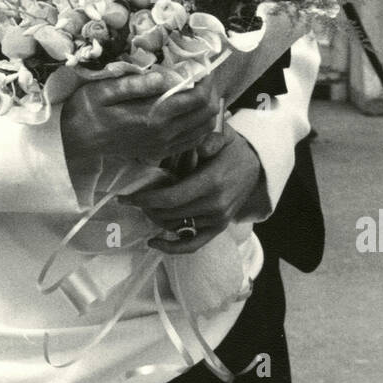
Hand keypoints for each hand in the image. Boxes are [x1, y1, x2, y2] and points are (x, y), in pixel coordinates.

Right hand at [60, 71, 221, 168]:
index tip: (203, 63)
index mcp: (153, 116)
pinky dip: (200, 123)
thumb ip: (134, 85)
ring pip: (204, 128)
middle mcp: (164, 134)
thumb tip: (163, 76)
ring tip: (199, 87)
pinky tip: (192, 109)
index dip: (206, 79)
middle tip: (203, 73)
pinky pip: (193, 140)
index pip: (197, 98)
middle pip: (207, 113)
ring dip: (208, 107)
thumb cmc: (85, 111)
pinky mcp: (160, 151)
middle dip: (211, 90)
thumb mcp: (102, 91)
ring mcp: (163, 145)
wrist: (74, 143)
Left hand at [126, 126, 262, 253]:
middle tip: (133, 198)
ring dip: (156, 219)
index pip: (171, 197)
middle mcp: (215, 205)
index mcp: (212, 182)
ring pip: (176, 226)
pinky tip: (154, 242)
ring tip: (145, 207)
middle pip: (169, 213)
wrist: (256, 167)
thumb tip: (199, 146)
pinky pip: (193, 244)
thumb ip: (210, 138)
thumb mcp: (224, 135)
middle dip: (147, 207)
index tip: (126, 197)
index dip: (145, 199)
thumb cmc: (233, 149)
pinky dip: (172, 247)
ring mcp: (217, 219)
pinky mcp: (218, 228)